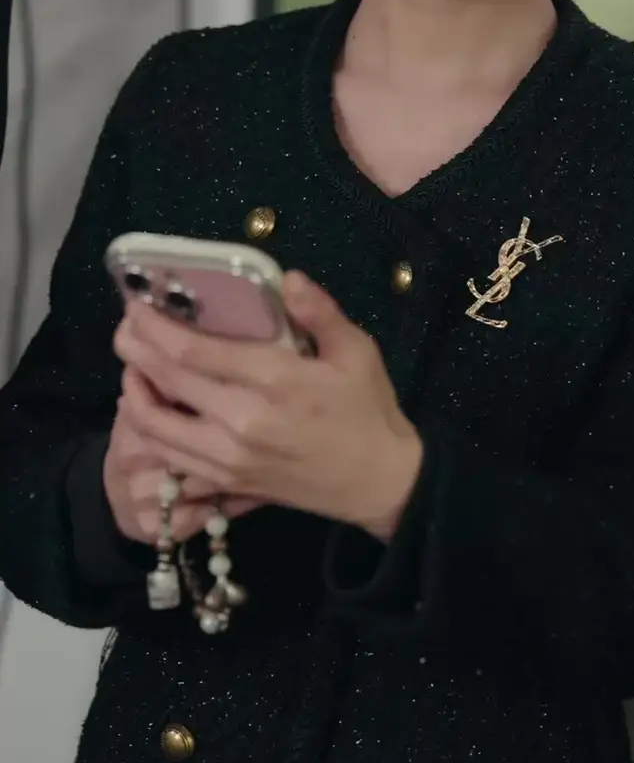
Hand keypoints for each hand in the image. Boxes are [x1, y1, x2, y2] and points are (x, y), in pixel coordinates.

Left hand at [113, 273, 423, 543]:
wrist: (380, 482)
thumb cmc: (368, 409)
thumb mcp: (357, 351)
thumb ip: (320, 311)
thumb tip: (287, 278)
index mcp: (274, 381)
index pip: (193, 351)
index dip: (155, 326)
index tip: (135, 305)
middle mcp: (241, 421)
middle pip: (166, 382)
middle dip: (135, 350)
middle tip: (124, 327)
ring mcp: (230, 458)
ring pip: (155, 428)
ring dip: (133, 395)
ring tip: (133, 368)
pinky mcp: (228, 483)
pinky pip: (171, 462)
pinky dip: (150, 436)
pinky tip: (152, 413)